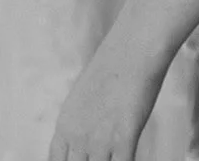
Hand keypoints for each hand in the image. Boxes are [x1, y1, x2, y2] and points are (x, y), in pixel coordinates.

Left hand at [48, 28, 168, 160]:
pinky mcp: (124, 139)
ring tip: (116, 156)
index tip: (83, 160)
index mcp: (65, 125)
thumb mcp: (84, 98)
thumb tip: (85, 146)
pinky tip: (131, 155)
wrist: (133, 48)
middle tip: (102, 157)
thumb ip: (81, 125)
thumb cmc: (113, 69)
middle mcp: (78, 136)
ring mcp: (100, 140)